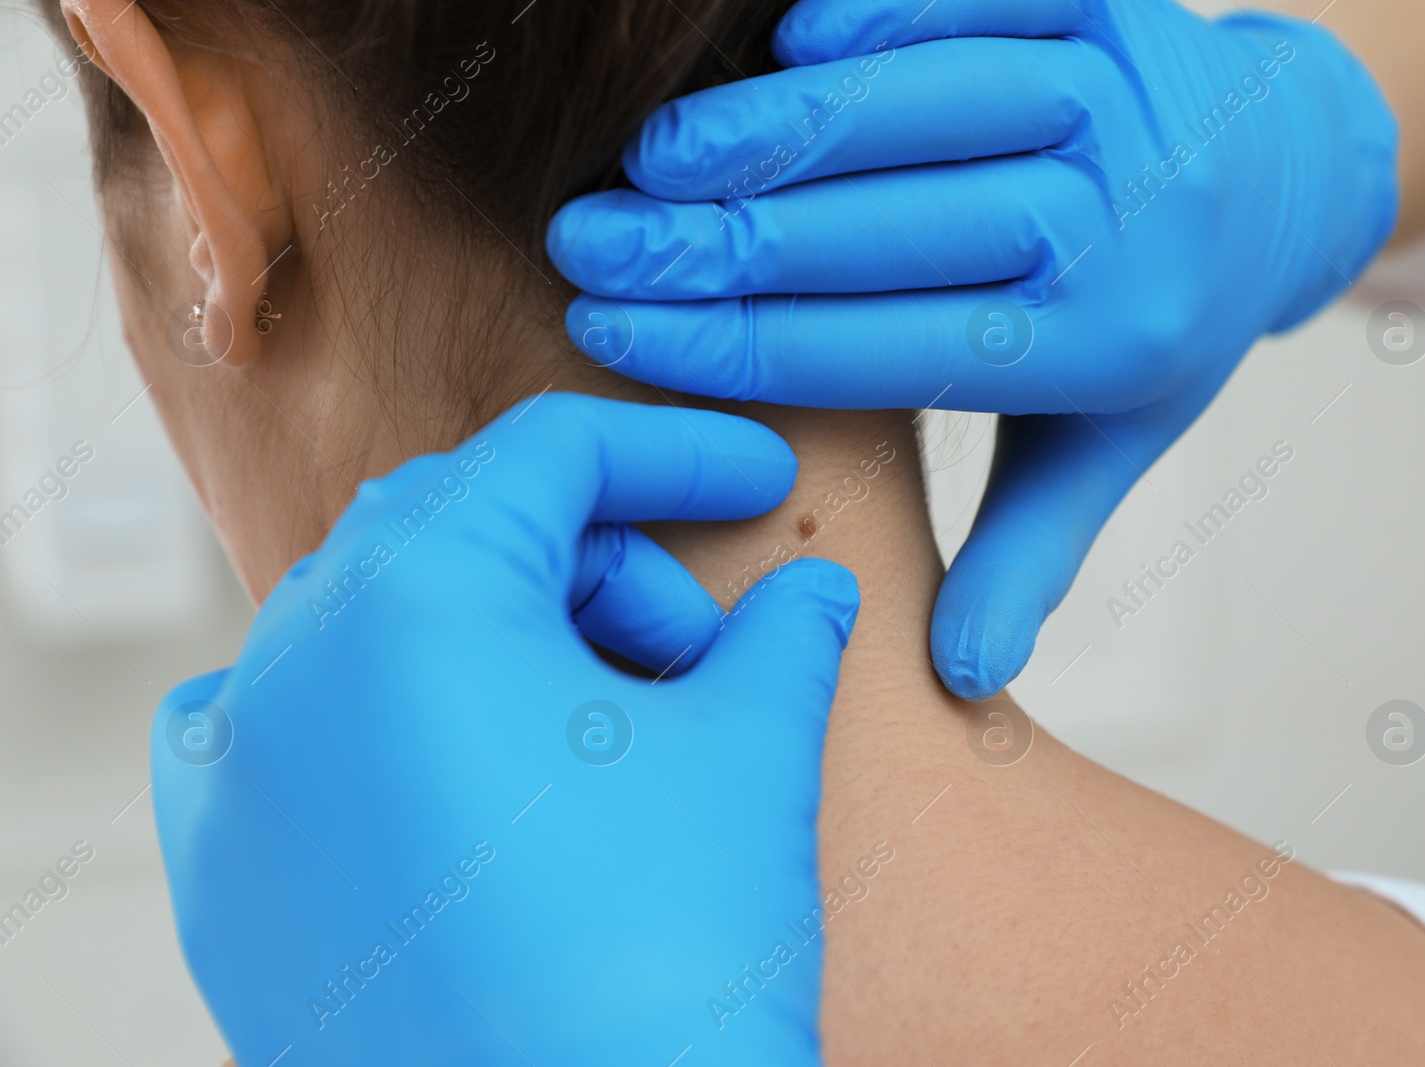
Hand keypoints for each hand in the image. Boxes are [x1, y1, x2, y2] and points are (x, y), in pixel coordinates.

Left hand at [153, 393, 858, 1065]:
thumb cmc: (664, 970)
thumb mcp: (750, 757)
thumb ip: (783, 638)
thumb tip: (813, 592)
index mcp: (415, 599)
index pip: (554, 453)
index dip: (678, 452)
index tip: (758, 476)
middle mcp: (292, 666)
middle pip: (469, 533)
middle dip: (604, 566)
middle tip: (701, 651)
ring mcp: (242, 778)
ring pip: (385, 627)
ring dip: (512, 641)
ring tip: (612, 736)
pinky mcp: (228, 877)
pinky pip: (300, 735)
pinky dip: (396, 718)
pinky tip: (484, 774)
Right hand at [547, 0, 1397, 698]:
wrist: (1283, 178)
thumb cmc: (1162, 325)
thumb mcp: (1110, 445)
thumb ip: (1033, 550)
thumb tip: (964, 680)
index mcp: (1105, 346)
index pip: (890, 347)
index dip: (743, 344)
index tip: (614, 334)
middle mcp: (1124, 221)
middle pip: (889, 232)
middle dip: (720, 243)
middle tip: (588, 246)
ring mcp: (1124, 97)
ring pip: (922, 111)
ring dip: (773, 131)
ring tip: (651, 161)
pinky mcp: (1111, 4)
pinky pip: (981, 4)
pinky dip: (879, 17)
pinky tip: (778, 42)